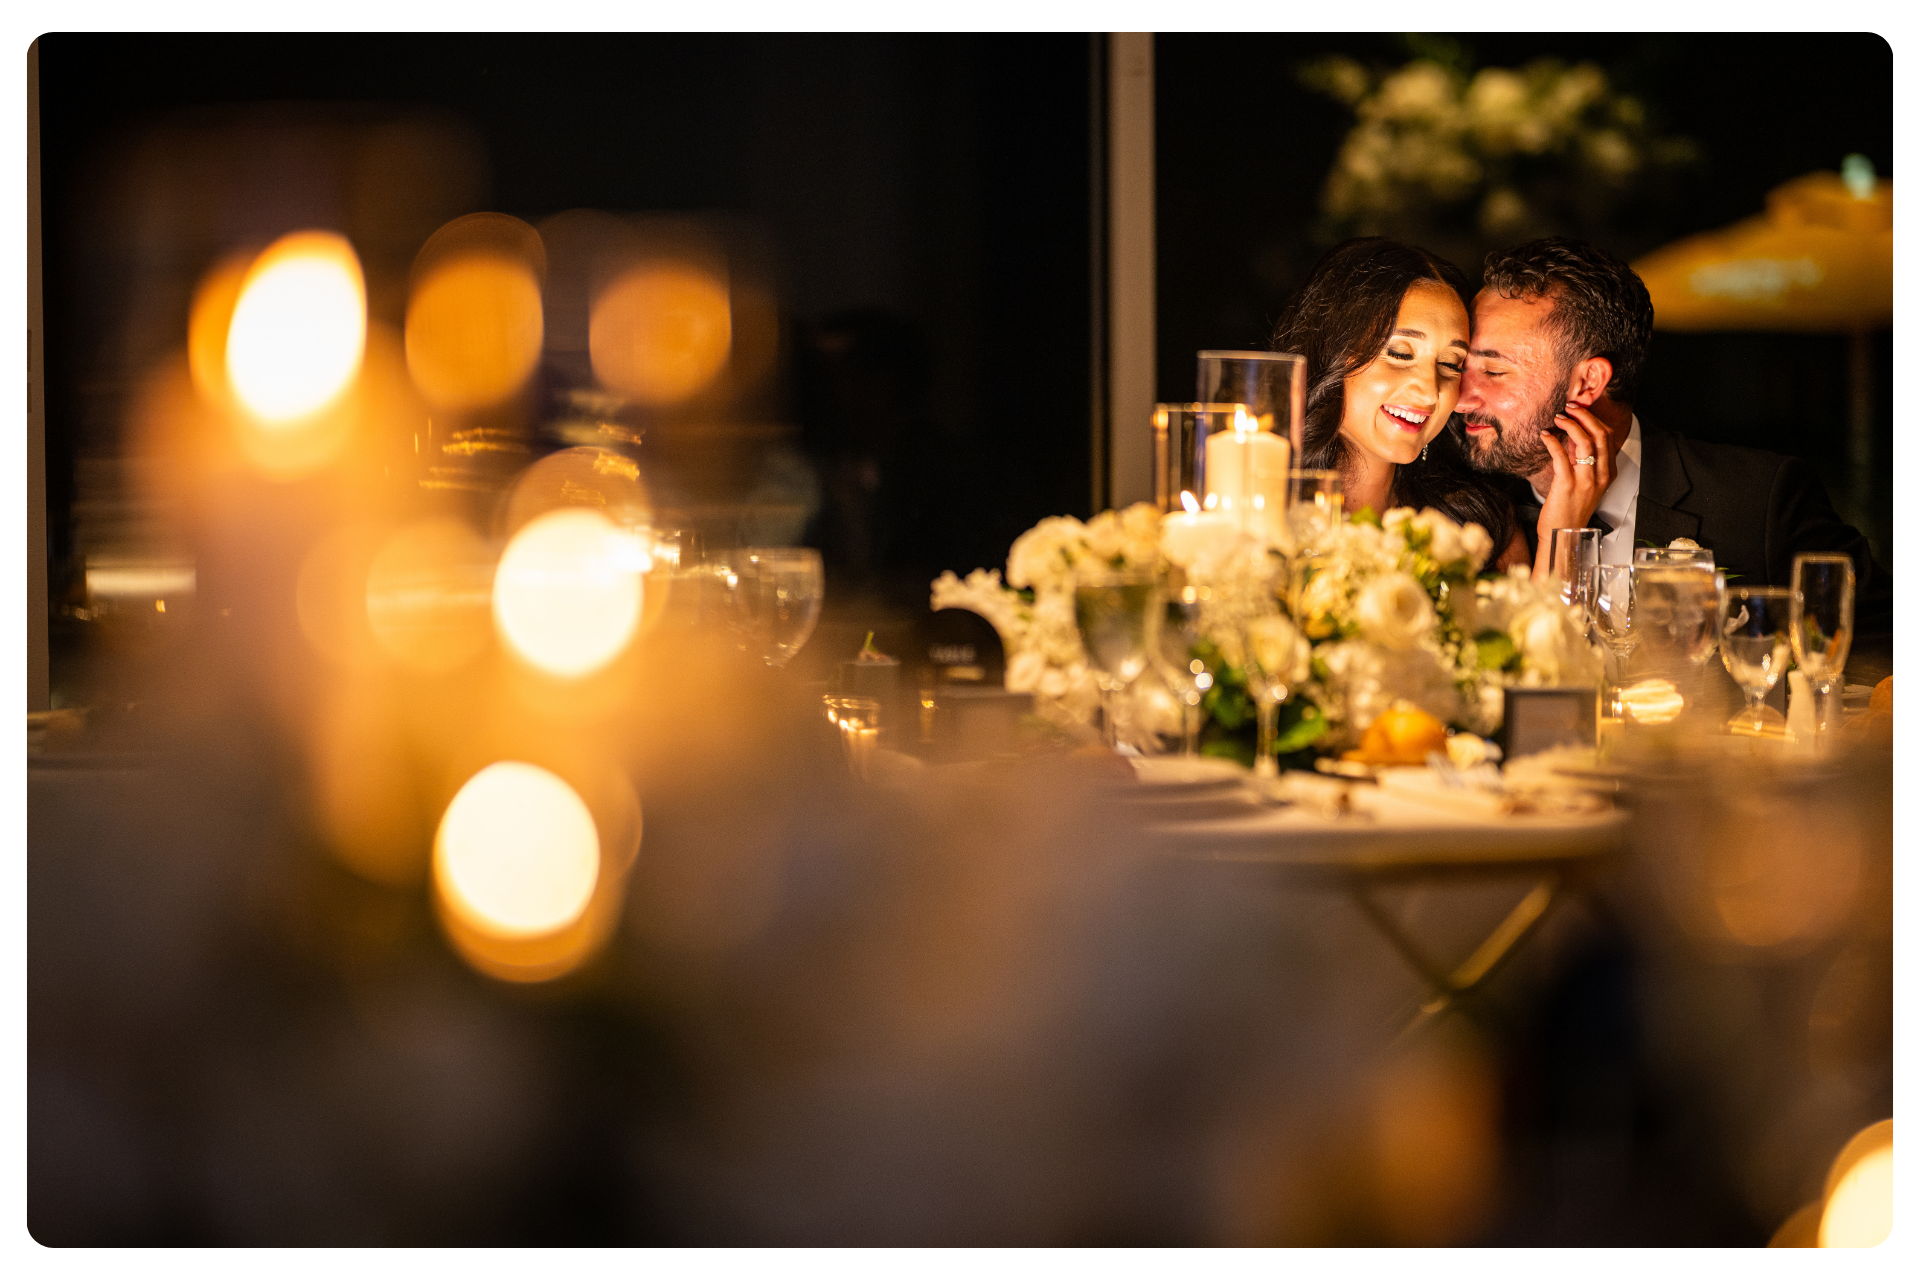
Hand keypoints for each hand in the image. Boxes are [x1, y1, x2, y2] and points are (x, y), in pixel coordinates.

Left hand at [1533, 403, 1615, 577]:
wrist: (1562, 533)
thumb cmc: (1570, 508)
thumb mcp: (1583, 481)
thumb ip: (1581, 459)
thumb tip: (1573, 434)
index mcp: (1608, 473)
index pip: (1608, 437)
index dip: (1594, 419)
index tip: (1579, 410)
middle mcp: (1601, 475)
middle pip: (1600, 435)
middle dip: (1585, 416)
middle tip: (1569, 408)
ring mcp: (1586, 481)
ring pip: (1585, 442)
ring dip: (1571, 425)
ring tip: (1558, 418)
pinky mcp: (1567, 485)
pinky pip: (1561, 456)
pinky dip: (1553, 441)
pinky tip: (1545, 436)